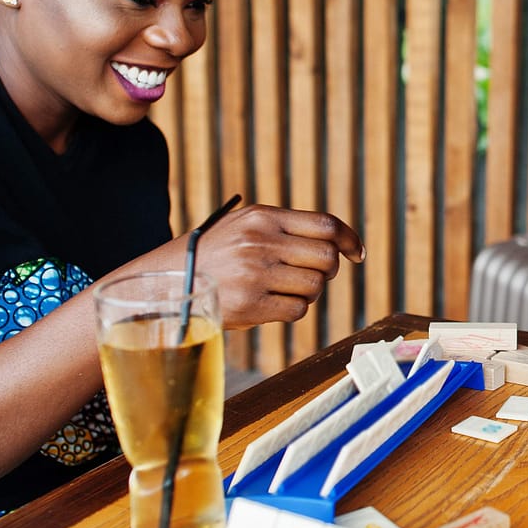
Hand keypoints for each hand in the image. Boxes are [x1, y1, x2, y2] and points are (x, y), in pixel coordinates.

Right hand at [139, 205, 364, 329]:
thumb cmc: (216, 254)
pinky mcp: (250, 304)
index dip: (349, 240)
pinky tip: (272, 305)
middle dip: (327, 271)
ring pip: (315, 286)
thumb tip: (337, 242)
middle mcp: (260, 241)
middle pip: (327, 258)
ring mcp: (255, 273)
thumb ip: (286, 228)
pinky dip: (293, 310)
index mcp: (263, 217)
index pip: (325, 224)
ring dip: (308, 292)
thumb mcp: (245, 226)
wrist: (170, 281)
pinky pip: (298, 310)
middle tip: (311, 276)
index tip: (357, 254)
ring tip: (284, 290)